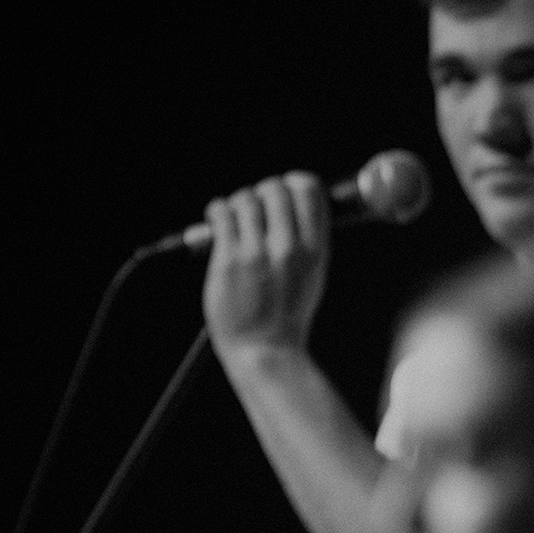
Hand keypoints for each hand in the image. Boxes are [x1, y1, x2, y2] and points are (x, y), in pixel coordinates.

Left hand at [201, 171, 330, 360]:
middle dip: (262, 192)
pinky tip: (218, 221)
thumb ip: (309, 239)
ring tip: (234, 220)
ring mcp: (258, 253)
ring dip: (238, 204)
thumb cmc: (287, 314)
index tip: (283, 189)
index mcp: (315, 250)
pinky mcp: (229, 260)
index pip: (309, 191)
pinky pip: (221, 213)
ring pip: (246, 198)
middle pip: (276, 188)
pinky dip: (218, 211)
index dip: (293, 182)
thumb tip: (297, 198)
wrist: (264, 350)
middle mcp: (289, 247)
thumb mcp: (314, 275)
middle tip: (255, 207)